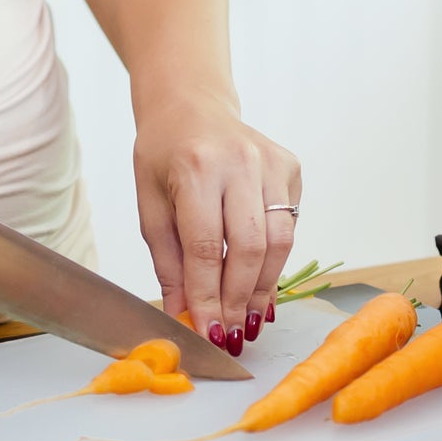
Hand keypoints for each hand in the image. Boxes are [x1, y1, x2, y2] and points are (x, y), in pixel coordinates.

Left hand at [133, 91, 301, 353]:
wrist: (191, 105)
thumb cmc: (163, 156)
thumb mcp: (150, 206)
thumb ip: (169, 263)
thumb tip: (183, 316)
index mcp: (196, 167)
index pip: (205, 246)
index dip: (208, 295)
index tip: (209, 333)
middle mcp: (240, 161)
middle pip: (250, 247)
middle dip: (240, 299)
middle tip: (232, 335)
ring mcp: (271, 162)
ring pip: (279, 241)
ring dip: (264, 288)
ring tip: (250, 321)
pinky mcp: (291, 167)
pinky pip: (289, 226)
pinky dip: (275, 261)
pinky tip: (261, 286)